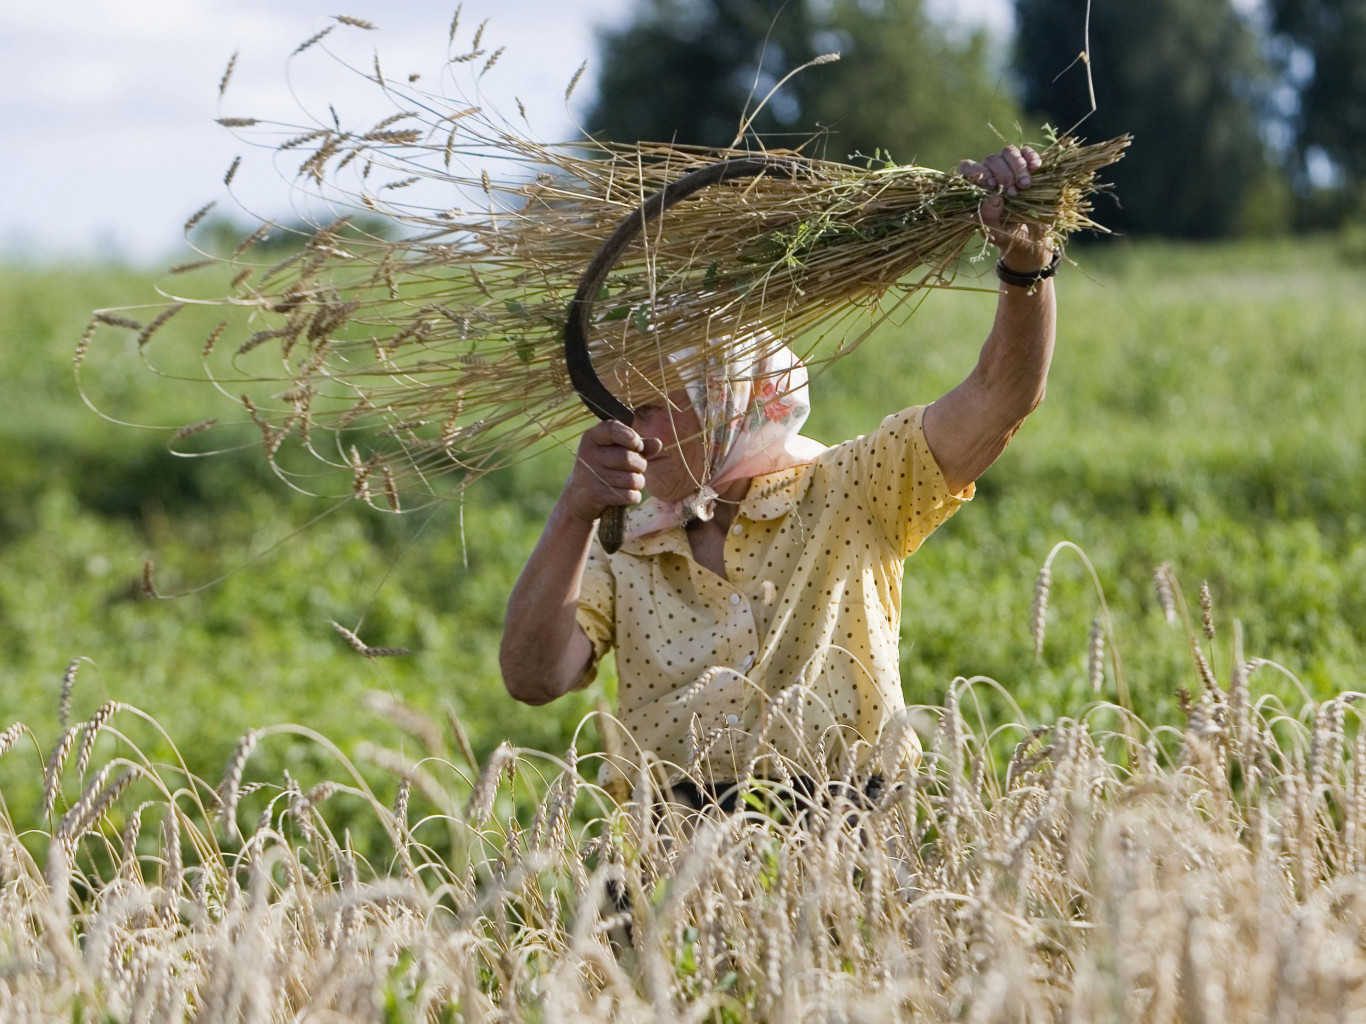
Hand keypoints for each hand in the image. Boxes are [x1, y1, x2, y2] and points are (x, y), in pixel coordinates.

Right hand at [562, 419, 662, 522]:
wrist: (580, 496)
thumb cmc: (605, 467)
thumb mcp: (617, 451)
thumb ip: (638, 445)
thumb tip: (657, 444)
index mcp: (593, 437)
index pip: (612, 428)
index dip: (630, 436)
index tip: (638, 444)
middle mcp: (588, 453)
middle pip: (628, 457)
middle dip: (640, 464)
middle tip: (637, 468)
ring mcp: (590, 474)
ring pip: (632, 479)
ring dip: (638, 482)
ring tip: (631, 481)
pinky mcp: (595, 494)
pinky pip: (628, 495)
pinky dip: (633, 496)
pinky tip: (626, 494)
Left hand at [958, 145, 1051, 271]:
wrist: (1031, 238)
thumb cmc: (1007, 235)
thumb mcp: (996, 233)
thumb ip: (989, 218)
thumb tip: (992, 198)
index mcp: (976, 189)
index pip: (967, 169)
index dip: (976, 172)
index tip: (990, 184)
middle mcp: (991, 174)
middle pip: (991, 159)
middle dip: (1003, 175)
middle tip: (1014, 193)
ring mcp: (1009, 168)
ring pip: (1008, 152)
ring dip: (1017, 167)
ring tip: (1026, 186)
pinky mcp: (1028, 166)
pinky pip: (1027, 151)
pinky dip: (1031, 157)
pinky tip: (1036, 168)